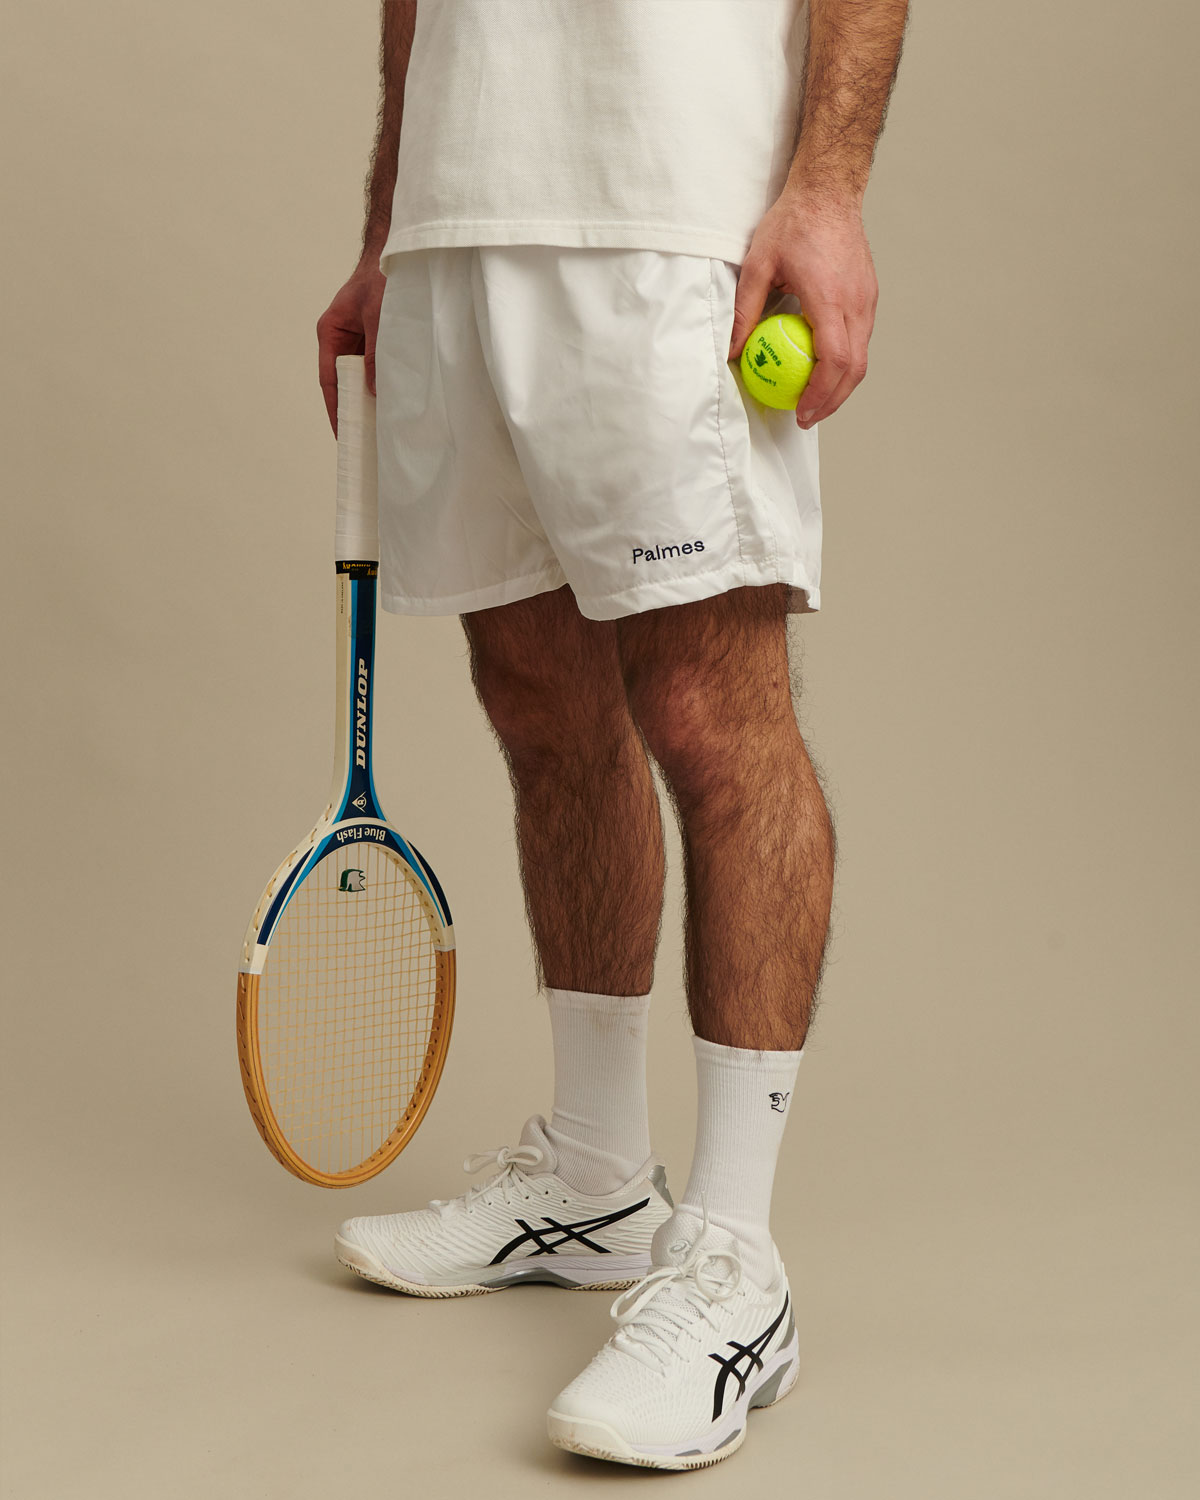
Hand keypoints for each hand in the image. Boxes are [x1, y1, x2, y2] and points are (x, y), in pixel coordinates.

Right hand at [316, 259, 386, 431]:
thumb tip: (373, 388)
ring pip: (363, 376)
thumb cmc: (381, 277)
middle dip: (354, 408)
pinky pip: (378, 367)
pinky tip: (395, 402)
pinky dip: (384, 383)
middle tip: (363, 439)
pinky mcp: (377, 341)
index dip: (335, 408)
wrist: (398, 253)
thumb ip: (376, 353)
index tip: (342, 433)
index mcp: (331, 332)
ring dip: (371, 397)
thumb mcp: (377, 316)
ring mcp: (360, 341)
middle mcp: (342, 339)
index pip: (329, 380)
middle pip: (345, 382)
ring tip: (381, 427)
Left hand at [728, 191, 877, 429]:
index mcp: (830, 298)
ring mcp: (866, 299)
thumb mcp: (757, 265)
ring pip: (862, 357)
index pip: (834, 360)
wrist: (828, 191)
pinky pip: (860, 339)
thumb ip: (744, 311)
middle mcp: (855, 302)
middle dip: (832, 401)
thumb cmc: (793, 223)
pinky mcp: (868, 296)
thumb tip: (731, 350)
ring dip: (840, 385)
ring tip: (813, 399)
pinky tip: (821, 368)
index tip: (800, 411)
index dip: (820, 393)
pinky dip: (845, 362)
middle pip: (855, 368)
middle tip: (806, 417)